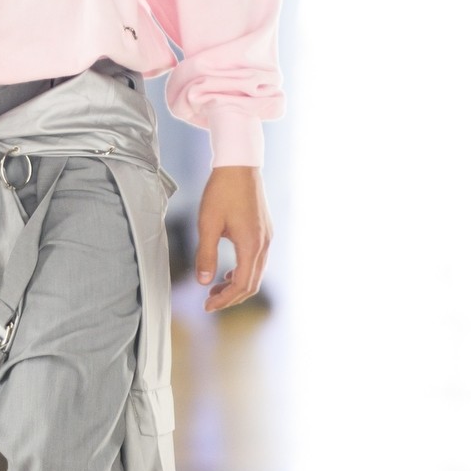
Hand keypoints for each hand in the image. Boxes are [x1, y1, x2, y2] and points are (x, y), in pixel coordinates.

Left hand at [196, 166, 271, 311]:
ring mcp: (267, 237)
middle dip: (231, 297)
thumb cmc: (222, 191)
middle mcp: (264, 244)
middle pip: (252, 283)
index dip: (224, 299)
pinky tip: (227, 272)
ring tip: (215, 290)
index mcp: (251, 244)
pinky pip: (257, 260)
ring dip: (236, 285)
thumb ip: (206, 254)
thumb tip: (203, 282)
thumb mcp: (207, 223)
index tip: (206, 306)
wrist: (239, 164)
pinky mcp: (264, 230)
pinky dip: (243, 271)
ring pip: (256, 273)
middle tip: (209, 303)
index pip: (241, 284)